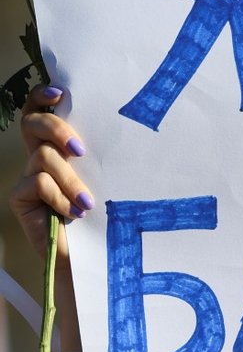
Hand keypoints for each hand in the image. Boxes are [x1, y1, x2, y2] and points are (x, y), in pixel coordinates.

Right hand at [9, 85, 93, 265]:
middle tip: (80, 150)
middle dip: (56, 129)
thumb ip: (97, 157)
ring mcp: (27, 177)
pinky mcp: (20, 198)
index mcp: (57, 149)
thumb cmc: (103, 219)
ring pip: (43, 157)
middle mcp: (38, 158)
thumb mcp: (102, 180)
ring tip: (87, 203)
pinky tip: (74, 214)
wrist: (90, 258)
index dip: (41, 96)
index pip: (39, 111)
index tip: (60, 92)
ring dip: (69, 179)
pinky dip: (59, 197)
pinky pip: (38, 182)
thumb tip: (112, 127)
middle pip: (32, 123)